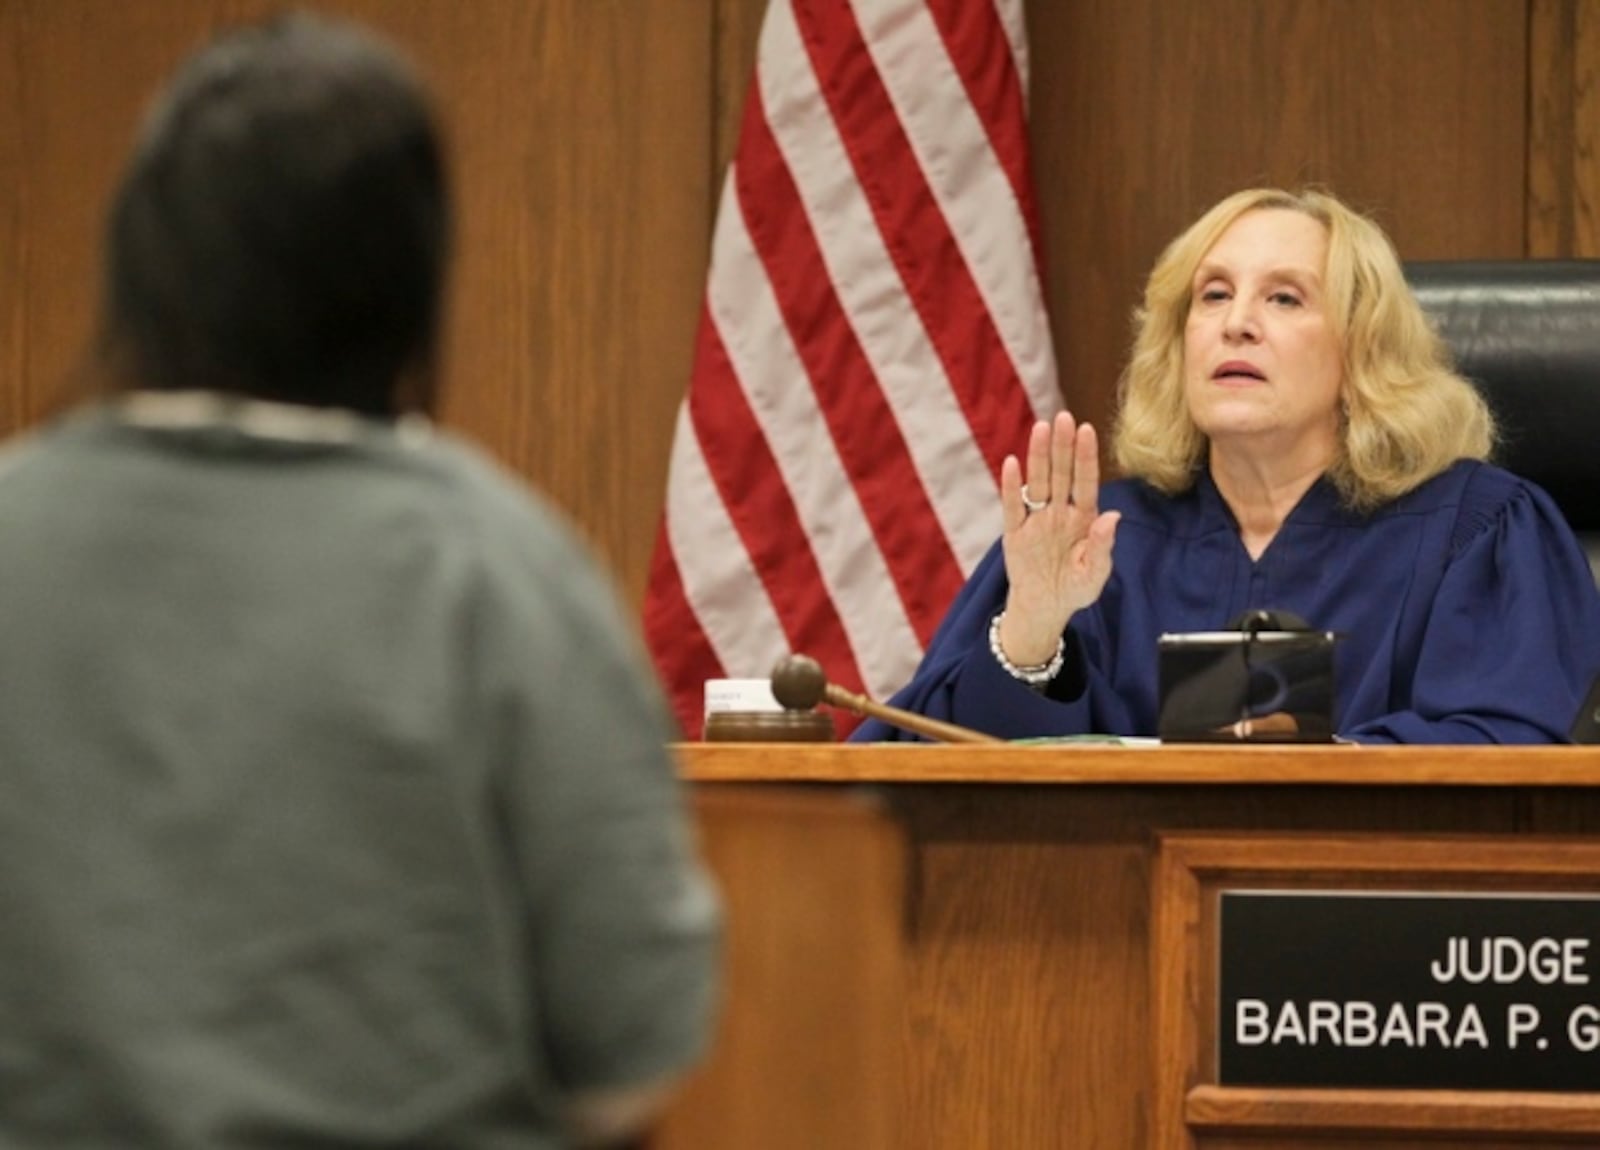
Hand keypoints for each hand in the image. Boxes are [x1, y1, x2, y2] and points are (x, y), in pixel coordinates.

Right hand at [997, 412, 1120, 664]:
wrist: (1045, 609)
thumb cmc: (1075, 589)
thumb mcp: (1095, 573)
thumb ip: (1103, 546)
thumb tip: (1112, 516)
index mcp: (1083, 518)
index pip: (1086, 481)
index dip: (1086, 456)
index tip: (1086, 430)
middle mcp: (1060, 513)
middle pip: (1061, 473)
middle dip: (1062, 446)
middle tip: (1063, 417)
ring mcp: (1036, 521)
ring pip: (1037, 482)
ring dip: (1038, 456)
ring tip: (1040, 428)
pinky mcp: (1014, 534)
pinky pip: (1012, 507)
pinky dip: (1012, 486)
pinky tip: (1012, 464)